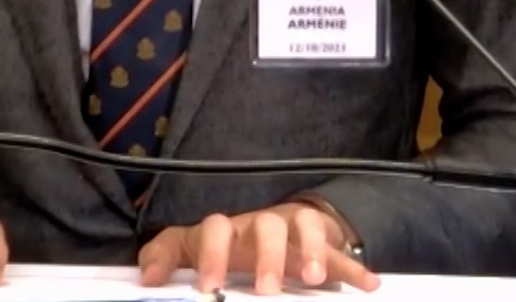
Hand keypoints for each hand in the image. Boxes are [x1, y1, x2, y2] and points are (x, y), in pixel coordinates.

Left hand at [137, 201, 379, 294]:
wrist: (272, 231)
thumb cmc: (229, 245)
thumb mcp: (193, 249)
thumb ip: (166, 256)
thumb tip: (146, 278)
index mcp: (228, 230)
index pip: (216, 228)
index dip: (211, 254)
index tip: (209, 288)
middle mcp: (261, 225)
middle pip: (265, 225)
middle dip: (267, 256)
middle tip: (266, 290)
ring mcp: (294, 232)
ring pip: (304, 227)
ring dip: (310, 251)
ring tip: (313, 279)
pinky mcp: (323, 245)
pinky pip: (340, 253)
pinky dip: (355, 269)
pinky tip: (369, 285)